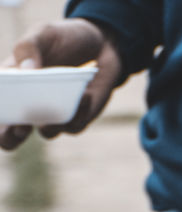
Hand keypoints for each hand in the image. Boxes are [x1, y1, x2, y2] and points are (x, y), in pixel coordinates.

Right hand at [1, 19, 123, 150]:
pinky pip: (75, 124)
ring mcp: (52, 114)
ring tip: (54, 104)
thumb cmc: (62, 39)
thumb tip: (27, 70)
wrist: (100, 44)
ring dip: (50, 123)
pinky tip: (84, 94)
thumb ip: (29, 47)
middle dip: (9, 136)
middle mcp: (27, 105)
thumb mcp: (42, 34)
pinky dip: (79, 111)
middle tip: (19, 126)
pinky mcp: (77, 118)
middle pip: (9, 136)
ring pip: (46, 133)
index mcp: (9, 85)